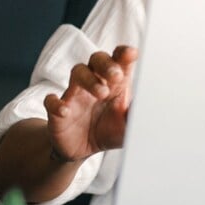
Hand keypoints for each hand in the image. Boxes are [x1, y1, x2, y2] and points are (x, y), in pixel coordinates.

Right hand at [42, 46, 137, 162]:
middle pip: (97, 59)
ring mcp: (74, 94)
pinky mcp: (57, 111)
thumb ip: (138, 115)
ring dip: (89, 79)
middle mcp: (94, 83)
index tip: (132, 53)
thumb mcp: (128, 126)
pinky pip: (51, 100)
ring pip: (77, 72)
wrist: (83, 150)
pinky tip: (65, 110)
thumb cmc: (108, 131)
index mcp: (114, 84)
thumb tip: (153, 109)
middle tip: (116, 75)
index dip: (123, 54)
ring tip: (102, 93)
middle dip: (106, 64)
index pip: (118, 60)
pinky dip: (56, 103)